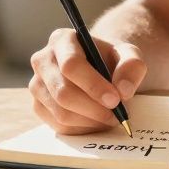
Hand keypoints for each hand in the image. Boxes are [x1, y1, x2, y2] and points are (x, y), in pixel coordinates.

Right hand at [28, 28, 147, 134]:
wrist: (98, 68)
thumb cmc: (111, 59)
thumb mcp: (128, 54)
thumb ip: (131, 66)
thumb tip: (123, 90)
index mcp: (62, 40)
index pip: (71, 65)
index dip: (93, 85)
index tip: (115, 100)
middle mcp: (42, 60)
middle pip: (63, 92)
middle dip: (93, 108)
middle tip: (117, 115)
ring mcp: (36, 84)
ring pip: (61, 112)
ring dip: (90, 121)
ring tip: (110, 117)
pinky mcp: (38, 105)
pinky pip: (58, 125)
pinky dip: (82, 128)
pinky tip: (97, 121)